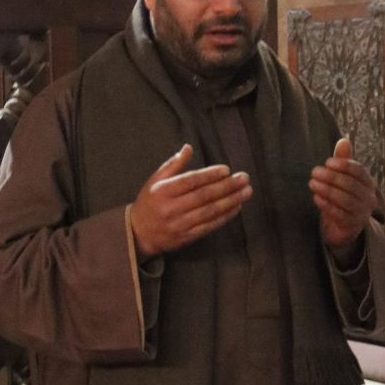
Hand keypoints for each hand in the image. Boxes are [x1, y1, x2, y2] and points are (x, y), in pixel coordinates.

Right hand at [129, 144, 251, 256]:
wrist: (139, 233)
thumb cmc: (149, 202)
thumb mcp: (155, 180)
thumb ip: (173, 164)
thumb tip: (188, 147)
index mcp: (163, 191)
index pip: (191, 181)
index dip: (210, 175)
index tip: (227, 170)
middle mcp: (171, 208)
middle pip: (204, 196)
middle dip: (227, 187)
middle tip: (244, 178)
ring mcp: (180, 224)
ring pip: (209, 211)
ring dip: (231, 201)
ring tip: (246, 192)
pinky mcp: (186, 237)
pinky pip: (209, 226)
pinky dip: (224, 217)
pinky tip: (236, 208)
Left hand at [309, 137, 377, 256]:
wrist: (343, 227)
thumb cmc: (343, 198)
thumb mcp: (343, 178)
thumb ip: (343, 161)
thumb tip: (343, 140)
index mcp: (368, 183)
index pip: (359, 171)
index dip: (344, 165)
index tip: (327, 162)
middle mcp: (368, 198)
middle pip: (351, 185)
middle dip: (332, 177)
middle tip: (314, 172)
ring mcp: (361, 213)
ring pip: (345, 200)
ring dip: (327, 190)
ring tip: (312, 183)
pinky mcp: (351, 226)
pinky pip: (339, 214)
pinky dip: (327, 205)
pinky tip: (316, 198)